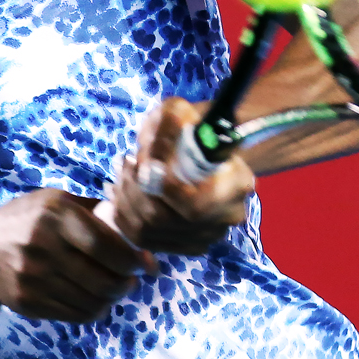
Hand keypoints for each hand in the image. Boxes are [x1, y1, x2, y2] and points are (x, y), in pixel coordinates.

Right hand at [0, 189, 153, 322]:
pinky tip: (96, 299)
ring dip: (113, 298)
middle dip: (127, 283)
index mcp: (55, 214)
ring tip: (116, 288)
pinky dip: (94, 310)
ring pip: (92, 301)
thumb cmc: (32, 220)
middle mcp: (41, 245)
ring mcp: (32, 277)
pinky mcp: (27, 302)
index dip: (132, 259)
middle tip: (133, 279)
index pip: (105, 244)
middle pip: (102, 279)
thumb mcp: (58, 201)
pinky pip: (75, 315)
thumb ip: (96, 210)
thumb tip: (139, 230)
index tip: (146, 263)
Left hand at [110, 98, 255, 254]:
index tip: (143, 165)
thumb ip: (167, 129)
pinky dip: (124, 215)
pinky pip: (143, 239)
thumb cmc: (189, 128)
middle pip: (165, 220)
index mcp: (237, 182)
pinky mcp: (185, 245)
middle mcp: (227, 216)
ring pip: (148, 231)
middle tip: (125, 162)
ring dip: (125, 199)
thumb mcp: (178, 112)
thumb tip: (151, 162)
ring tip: (121, 172)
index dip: (163, 191)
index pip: (196, 206)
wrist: (201, 148)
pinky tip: (121, 192)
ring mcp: (207, 236)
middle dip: (135, 190)